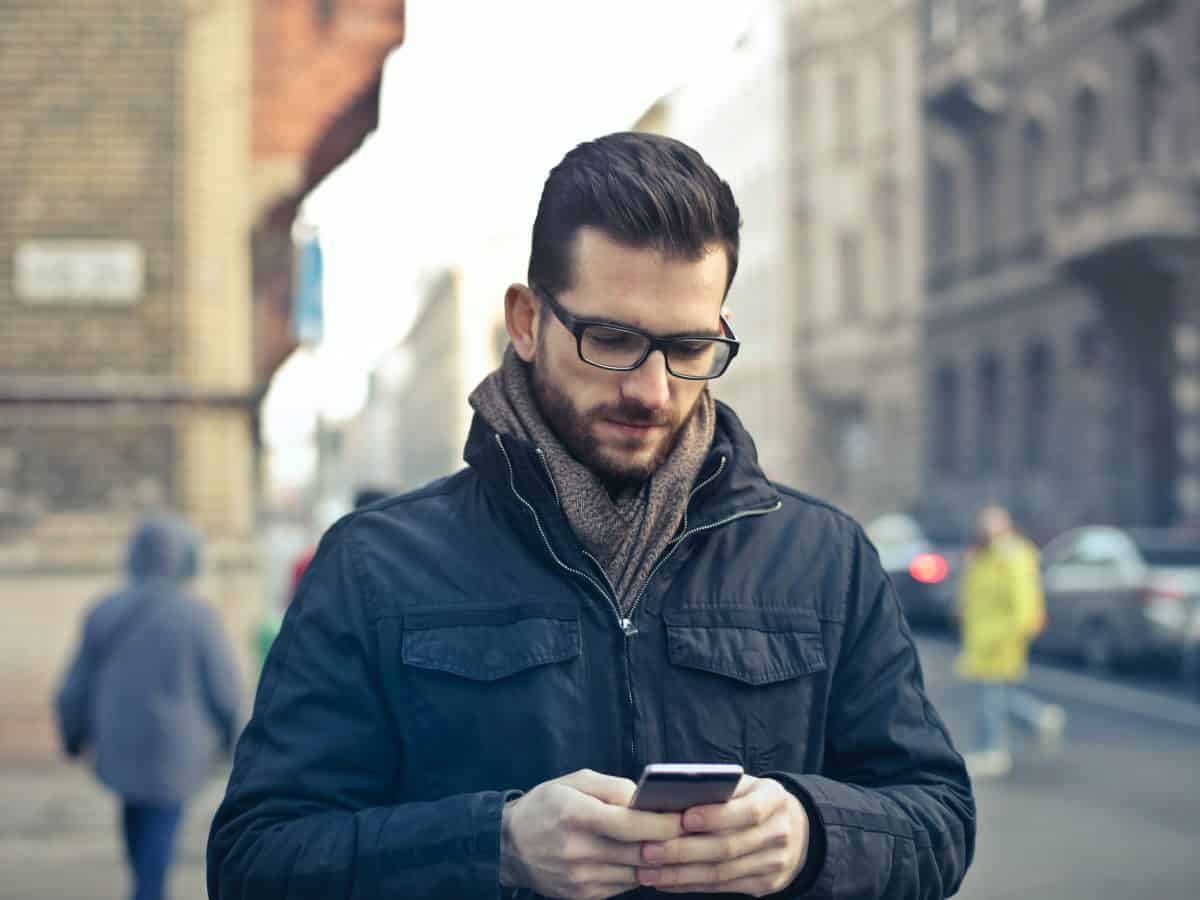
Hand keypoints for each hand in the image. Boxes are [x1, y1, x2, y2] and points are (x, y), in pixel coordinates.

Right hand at [500, 769, 683, 899]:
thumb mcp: (575, 781)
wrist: (509, 845)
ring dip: (656, 860)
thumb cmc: (546, 805)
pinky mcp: (582, 896)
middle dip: (668, 842)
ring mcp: (580, 878)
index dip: (663, 823)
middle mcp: (578, 850)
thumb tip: (647, 799)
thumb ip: (613, 787)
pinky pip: (623, 886)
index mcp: (576, 815)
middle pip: (639, 852)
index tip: (685, 817)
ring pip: (636, 872)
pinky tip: (640, 857)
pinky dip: (637, 871)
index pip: (631, 825)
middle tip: (689, 830)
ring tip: (669, 843)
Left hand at [635, 774, 809, 895]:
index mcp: (774, 799)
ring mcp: (774, 863)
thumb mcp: (744, 785)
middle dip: (683, 850)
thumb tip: (669, 798)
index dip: (715, 816)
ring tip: (647, 870)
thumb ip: (717, 788)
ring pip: (721, 872)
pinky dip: (690, 885)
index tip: (683, 818)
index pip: (747, 811)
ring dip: (680, 874)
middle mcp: (779, 832)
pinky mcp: (765, 885)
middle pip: (728, 847)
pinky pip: (722, 886)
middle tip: (648, 850)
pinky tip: (665, 881)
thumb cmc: (754, 799)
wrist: (794, 828)